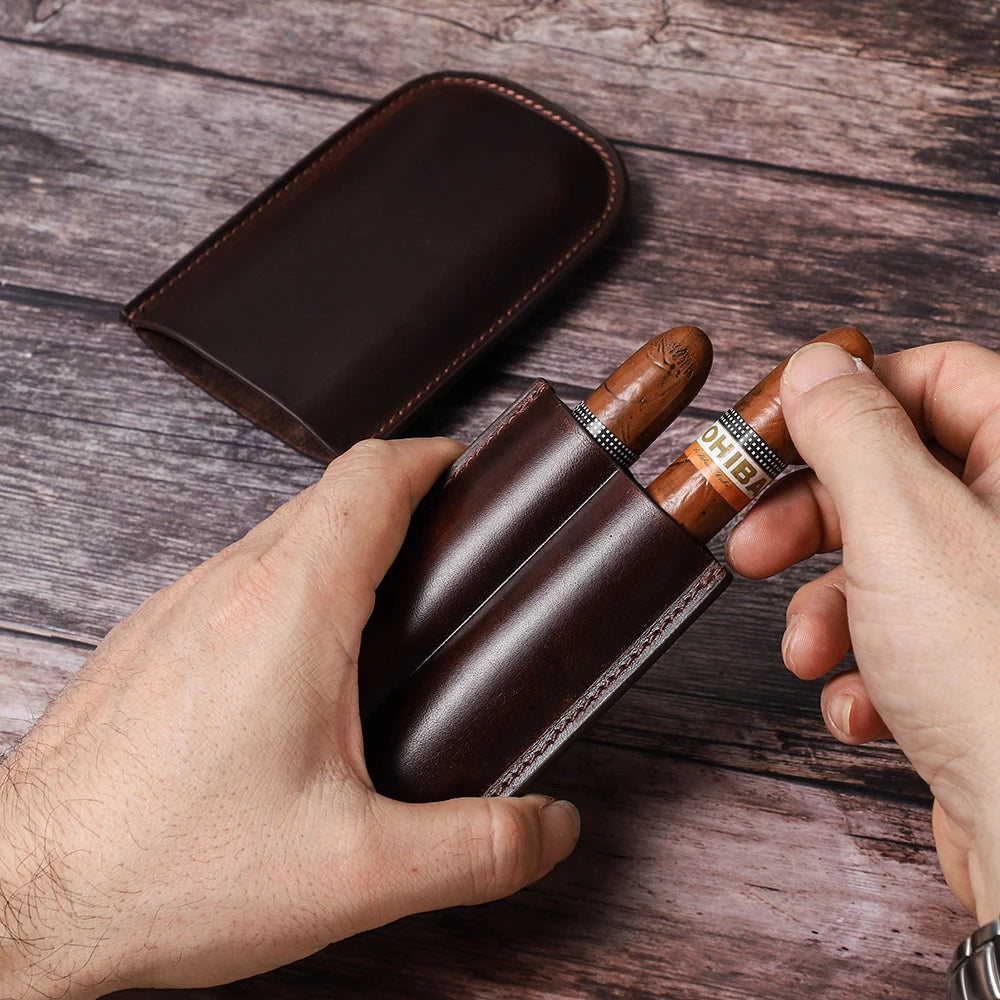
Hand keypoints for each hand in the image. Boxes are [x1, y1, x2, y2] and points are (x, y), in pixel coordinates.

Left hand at [0, 438, 579, 998]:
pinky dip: (287, 583)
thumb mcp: (356, 871)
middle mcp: (229, 584)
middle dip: (397, 501)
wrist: (20, 897)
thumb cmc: (167, 869)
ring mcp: (179, 606)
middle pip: (328, 495)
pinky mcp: (149, 639)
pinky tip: (299, 661)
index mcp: (293, 606)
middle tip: (445, 545)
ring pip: (277, 532)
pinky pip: (235, 576)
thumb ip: (475, 848)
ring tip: (384, 600)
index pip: (371, 476)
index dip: (430, 458)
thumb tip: (549, 829)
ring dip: (339, 542)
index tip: (466, 469)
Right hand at [726, 340, 999, 923]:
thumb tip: (817, 368)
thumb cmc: (999, 687)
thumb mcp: (900, 526)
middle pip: (893, 477)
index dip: (844, 400)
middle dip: (810, 519)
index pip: (935, 378)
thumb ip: (852, 431)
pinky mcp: (980, 669)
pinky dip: (861, 669)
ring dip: (824, 608)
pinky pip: (900, 639)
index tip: (771, 435)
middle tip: (750, 545)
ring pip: (883, 565)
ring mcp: (998, 601)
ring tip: (805, 651)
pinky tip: (858, 706)